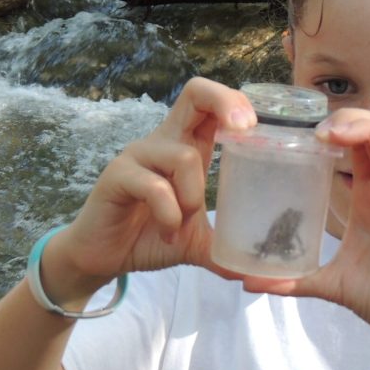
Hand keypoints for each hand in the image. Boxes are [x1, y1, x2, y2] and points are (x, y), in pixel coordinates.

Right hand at [48, 77, 255, 290]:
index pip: (210, 103)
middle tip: (245, 131)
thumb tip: (265, 276)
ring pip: (184, 157)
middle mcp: (164, 141)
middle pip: (195, 93)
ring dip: (193, 197)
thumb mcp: (197, 241)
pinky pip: (156, 187)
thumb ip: (227, 249)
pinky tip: (167, 232)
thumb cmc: (150, 236)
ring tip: (184, 223)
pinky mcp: (118, 174)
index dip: (236, 102)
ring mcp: (139, 154)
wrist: (104, 256)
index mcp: (186, 146)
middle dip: (226, 102)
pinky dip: (169, 215)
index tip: (257, 129)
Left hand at [243, 108, 369, 357]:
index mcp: (368, 196)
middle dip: (345, 118)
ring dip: (363, 125)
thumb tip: (247, 283)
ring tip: (330, 132)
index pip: (353, 145)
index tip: (296, 130)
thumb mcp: (329, 282)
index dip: (330, 129)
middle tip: (313, 129)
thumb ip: (291, 279)